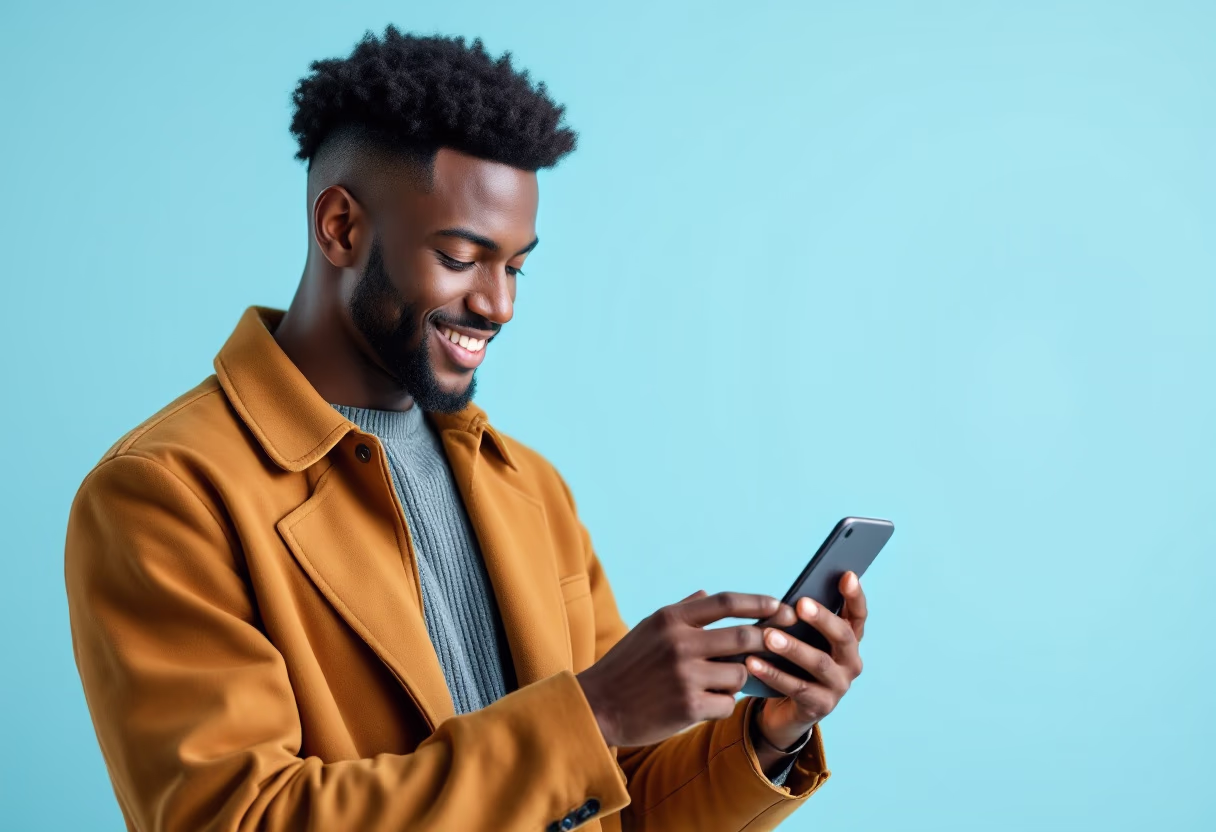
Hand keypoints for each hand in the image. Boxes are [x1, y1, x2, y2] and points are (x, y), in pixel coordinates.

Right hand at [576, 590, 779, 747]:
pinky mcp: (688, 707)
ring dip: (737, 680)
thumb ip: (681, 611)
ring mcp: (685, 676)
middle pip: (744, 637)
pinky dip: (722, 704)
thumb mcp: (648, 629)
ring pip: (739, 674)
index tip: (779, 605)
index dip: (758, 602)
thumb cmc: (626, 665)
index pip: (725, 603)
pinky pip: (727, 704)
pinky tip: (704, 704)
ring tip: (718, 683)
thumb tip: (707, 595)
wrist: (597, 705)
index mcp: (670, 619)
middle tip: (777, 644)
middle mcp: (679, 643)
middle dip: (765, 641)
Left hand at [748, 572, 866, 754]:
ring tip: (768, 636)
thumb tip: (786, 598)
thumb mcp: (800, 639)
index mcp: (848, 641)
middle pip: (843, 637)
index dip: (855, 596)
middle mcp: (850, 663)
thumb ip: (800, 621)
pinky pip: (796, 688)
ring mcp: (839, 686)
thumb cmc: (792, 663)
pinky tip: (752, 663)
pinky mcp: (821, 706)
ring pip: (819, 664)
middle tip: (800, 604)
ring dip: (793, 648)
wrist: (786, 709)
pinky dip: (773, 674)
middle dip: (822, 619)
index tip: (847, 575)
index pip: (858, 615)